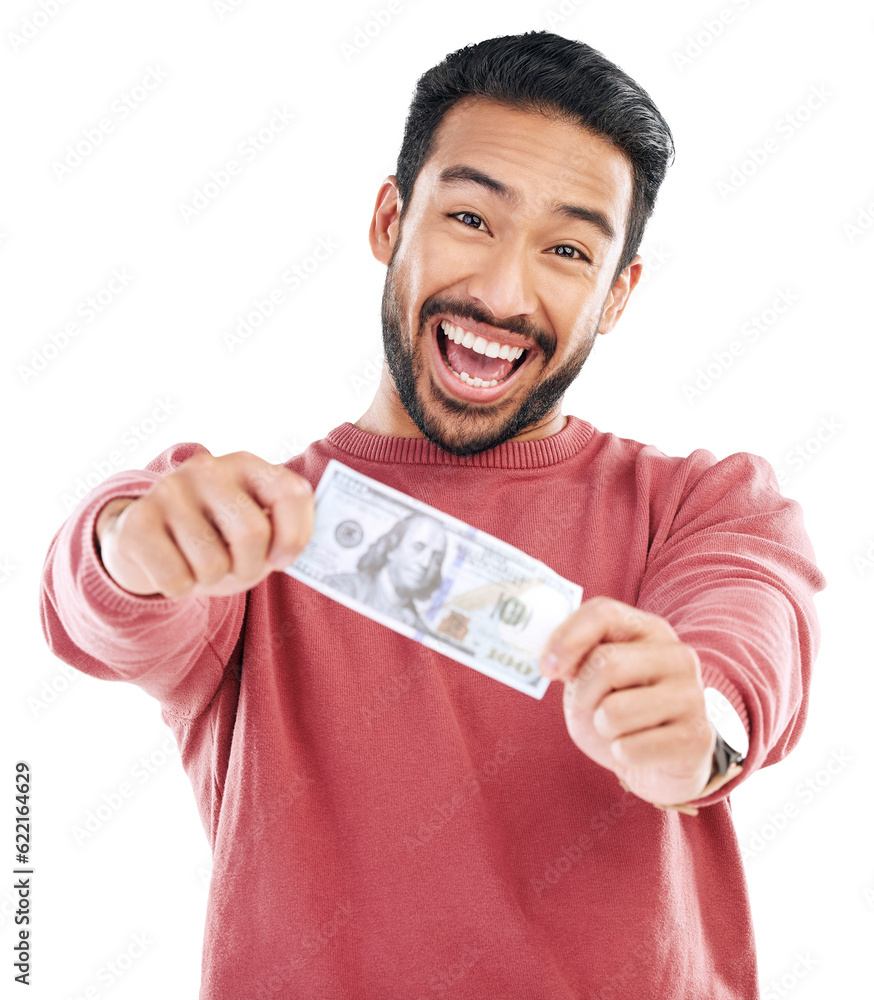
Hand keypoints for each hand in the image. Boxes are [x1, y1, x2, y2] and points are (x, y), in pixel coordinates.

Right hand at [94, 450, 313, 599]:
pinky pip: (176, 579)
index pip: (292, 494)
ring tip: (203, 565)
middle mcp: (208, 469)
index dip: (295, 537)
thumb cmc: (218, 538)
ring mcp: (168, 491)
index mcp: (248, 465)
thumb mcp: (257, 528)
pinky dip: (182, 589)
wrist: (150, 540)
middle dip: (250, 568)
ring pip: (211, 563)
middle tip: (239, 570)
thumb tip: (330, 547)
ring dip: (213, 580)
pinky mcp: (136, 522)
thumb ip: (287, 531)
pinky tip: (175, 567)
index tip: (282, 557)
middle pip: (251, 533)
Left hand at [540, 596, 714, 809]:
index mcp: (650, 630)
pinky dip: (621, 754)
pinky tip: (639, 750)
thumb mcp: (592, 678)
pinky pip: (630, 749)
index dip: (566, 638)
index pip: (603, 613)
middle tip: (589, 709)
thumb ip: (574, 657)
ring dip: (602, 728)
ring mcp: (692, 696)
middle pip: (606, 663)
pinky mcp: (696, 737)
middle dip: (582, 694)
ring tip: (619, 730)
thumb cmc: (620, 709)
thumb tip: (548, 658)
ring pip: (614, 712)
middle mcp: (678, 655)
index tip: (546, 668)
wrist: (663, 762)